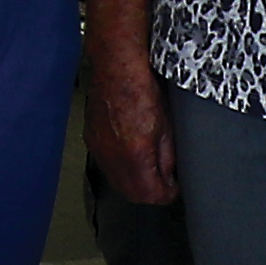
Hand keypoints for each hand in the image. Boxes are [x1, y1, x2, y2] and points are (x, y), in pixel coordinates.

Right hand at [82, 38, 176, 205]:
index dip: (166, 194)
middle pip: (132, 194)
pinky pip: (107, 166)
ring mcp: (99, 149)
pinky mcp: (91, 140)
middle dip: (150, 193)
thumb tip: (168, 174)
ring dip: (134, 183)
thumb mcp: (167, 126)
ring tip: (149, 171)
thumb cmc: (142, 90)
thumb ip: (167, 156)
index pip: (150, 195)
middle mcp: (112, 156)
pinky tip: (131, 158)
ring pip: (117, 183)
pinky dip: (120, 169)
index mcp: (134, 154)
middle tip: (164, 183)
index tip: (173, 188)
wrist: (117, 70)